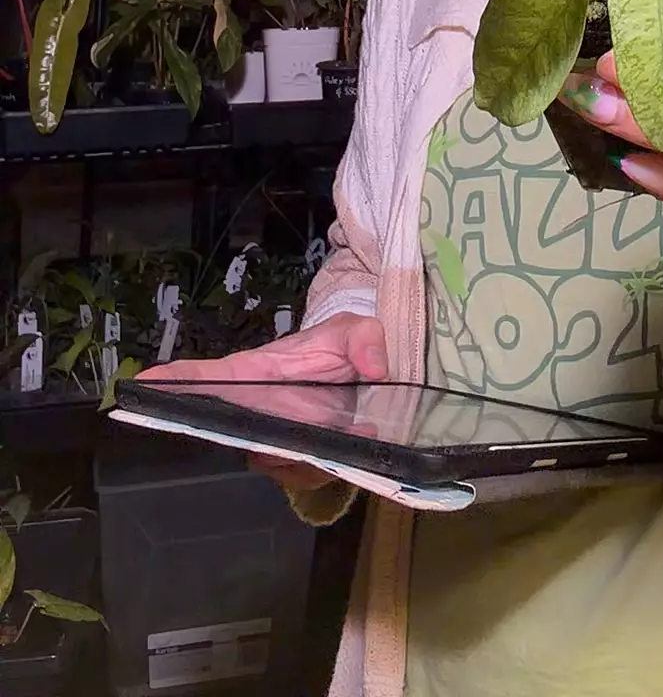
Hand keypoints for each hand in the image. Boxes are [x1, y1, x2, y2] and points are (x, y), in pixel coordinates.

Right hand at [141, 312, 387, 495]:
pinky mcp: (296, 464)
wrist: (359, 378)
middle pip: (225, 431)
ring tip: (335, 436)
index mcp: (254, 372)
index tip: (142, 384)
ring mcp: (272, 440)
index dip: (174, 383)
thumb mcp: (355, 332)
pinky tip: (351, 451)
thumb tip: (374, 366)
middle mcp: (253, 410)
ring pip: (268, 461)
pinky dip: (324, 468)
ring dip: (297, 457)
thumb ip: (364, 338)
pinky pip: (300, 476)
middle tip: (272, 444)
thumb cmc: (339, 349)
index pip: (206, 377)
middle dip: (241, 440)